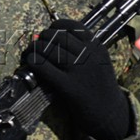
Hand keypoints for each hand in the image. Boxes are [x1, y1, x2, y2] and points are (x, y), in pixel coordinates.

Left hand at [22, 19, 131, 139]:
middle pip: (57, 36)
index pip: (72, 26)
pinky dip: (33, 61)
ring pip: (48, 49)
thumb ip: (82, 47)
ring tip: (30, 53)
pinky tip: (30, 62)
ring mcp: (78, 70)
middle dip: (42, 38)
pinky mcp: (67, 86)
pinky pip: (43, 66)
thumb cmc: (98, 85)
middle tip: (37, 45)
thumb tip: (49, 34)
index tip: (50, 33)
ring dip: (34, 49)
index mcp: (97, 46)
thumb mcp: (98, 60)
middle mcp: (89, 55)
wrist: (109, 112)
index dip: (55, 26)